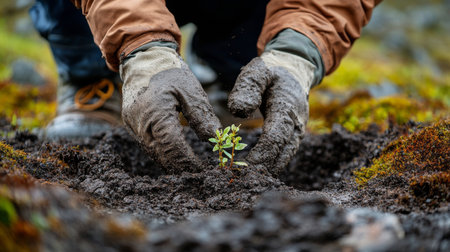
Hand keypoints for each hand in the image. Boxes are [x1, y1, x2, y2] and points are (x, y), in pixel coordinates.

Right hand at [120, 46, 220, 172]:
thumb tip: (214, 138)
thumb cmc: (169, 71)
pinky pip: (147, 145)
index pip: (173, 146)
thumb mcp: (190, 89)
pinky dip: (162, 153)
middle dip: (180, 168)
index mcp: (156, 112)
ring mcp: (132, 125)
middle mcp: (140, 123)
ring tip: (190, 170)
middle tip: (199, 176)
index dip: (188, 162)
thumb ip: (201, 115)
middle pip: (161, 155)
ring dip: (171, 163)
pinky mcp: (130, 124)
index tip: (203, 171)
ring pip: (153, 153)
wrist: (142, 58)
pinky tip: (175, 157)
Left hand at [228, 50, 315, 174]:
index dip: (260, 154)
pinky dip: (270, 165)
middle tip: (239, 180)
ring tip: (244, 180)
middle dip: (262, 168)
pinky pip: (283, 155)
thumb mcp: (257, 71)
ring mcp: (297, 132)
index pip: (275, 137)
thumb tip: (239, 111)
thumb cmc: (270, 72)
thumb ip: (247, 88)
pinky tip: (253, 174)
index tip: (242, 166)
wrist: (294, 71)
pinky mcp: (293, 137)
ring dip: (266, 170)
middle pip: (282, 153)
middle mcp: (297, 123)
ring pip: (284, 157)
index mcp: (288, 107)